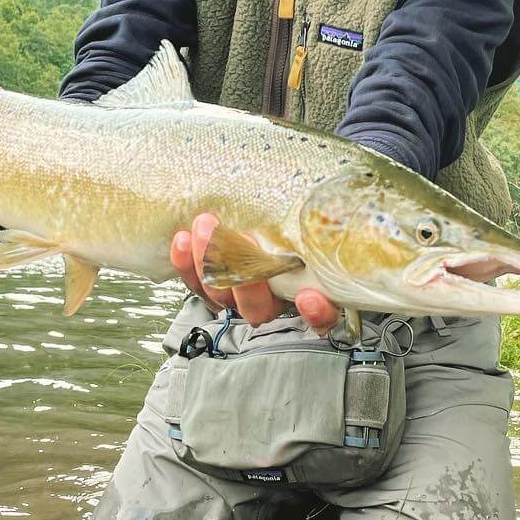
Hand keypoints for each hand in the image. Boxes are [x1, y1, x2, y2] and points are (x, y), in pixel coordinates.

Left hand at [171, 212, 340, 335]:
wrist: (267, 201)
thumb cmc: (306, 214)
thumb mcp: (322, 219)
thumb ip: (332, 226)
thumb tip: (337, 223)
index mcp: (309, 293)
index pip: (319, 317)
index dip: (315, 313)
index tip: (310, 297)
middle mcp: (272, 299)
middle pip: (257, 307)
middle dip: (247, 278)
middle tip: (245, 239)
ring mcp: (237, 292)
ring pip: (220, 292)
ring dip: (210, 262)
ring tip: (206, 225)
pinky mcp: (209, 280)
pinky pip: (194, 281)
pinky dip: (186, 263)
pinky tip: (182, 239)